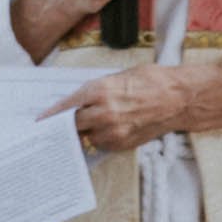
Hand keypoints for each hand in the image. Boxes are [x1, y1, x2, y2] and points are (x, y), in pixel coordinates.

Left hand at [57, 57, 221, 155]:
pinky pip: (103, 144)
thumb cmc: (153, 81)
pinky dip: (100, 139)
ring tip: (84, 128)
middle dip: (66, 125)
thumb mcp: (120, 77)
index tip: (41, 120)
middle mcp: (103, 113)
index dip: (52, 114)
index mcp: (99, 91)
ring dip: (84, 133)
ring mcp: (114, 131)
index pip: (66, 106)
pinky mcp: (124, 143)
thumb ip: (97, 90)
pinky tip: (103, 132)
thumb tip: (80, 101)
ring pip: (87, 137)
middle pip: (73, 125)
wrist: (180, 98)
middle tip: (58, 127)